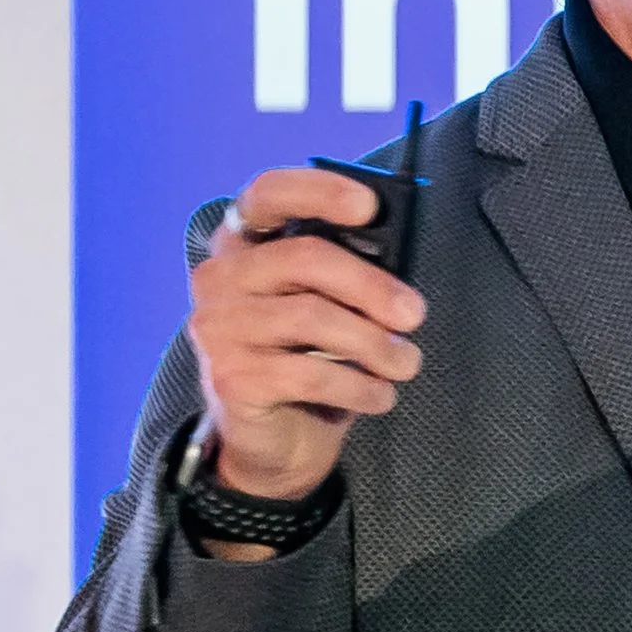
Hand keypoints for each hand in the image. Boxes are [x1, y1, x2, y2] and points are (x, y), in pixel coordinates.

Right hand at [186, 169, 426, 501]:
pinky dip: (358, 386)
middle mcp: (219, 278)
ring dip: (375, 343)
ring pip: (313, 317)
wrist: (275, 439)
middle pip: (305, 257)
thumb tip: (397, 272)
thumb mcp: (330, 307)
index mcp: (243, 243)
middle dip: (373, 286)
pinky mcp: (230, 378)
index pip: (268, 194)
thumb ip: (347, 275)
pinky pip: (309, 374)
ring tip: (406, 363)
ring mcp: (217, 327)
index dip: (318, 191)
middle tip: (414, 314)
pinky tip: (380, 395)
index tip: (369, 206)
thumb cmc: (310, 358)